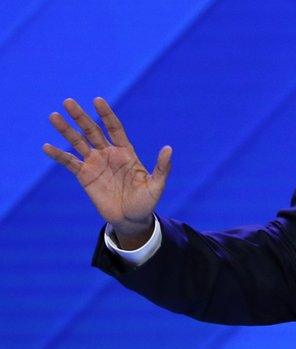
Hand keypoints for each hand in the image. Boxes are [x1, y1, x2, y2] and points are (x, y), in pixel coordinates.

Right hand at [43, 98, 170, 246]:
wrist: (131, 219)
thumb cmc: (146, 202)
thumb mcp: (156, 185)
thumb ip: (162, 167)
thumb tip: (169, 148)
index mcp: (126, 152)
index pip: (114, 128)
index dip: (106, 115)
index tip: (97, 101)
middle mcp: (108, 154)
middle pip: (92, 130)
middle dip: (81, 116)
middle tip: (68, 102)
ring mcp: (95, 164)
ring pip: (78, 142)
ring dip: (66, 130)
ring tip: (54, 116)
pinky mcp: (84, 176)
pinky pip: (69, 163)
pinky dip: (58, 155)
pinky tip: (47, 147)